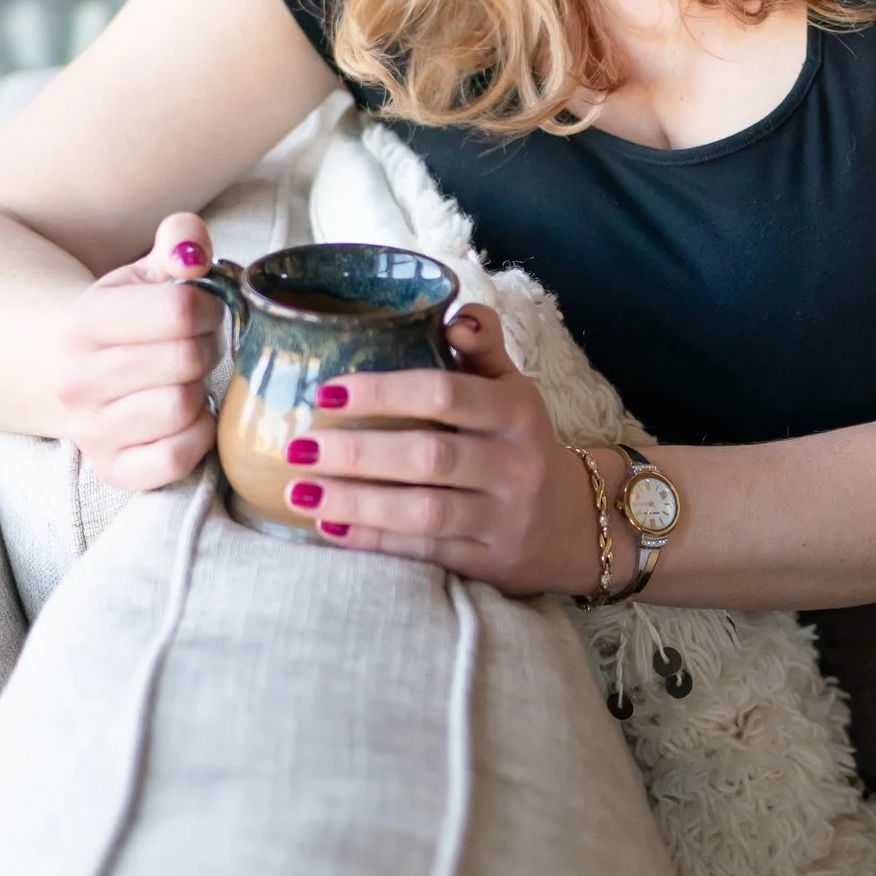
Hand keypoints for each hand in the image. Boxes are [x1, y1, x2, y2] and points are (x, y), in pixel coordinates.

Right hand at [52, 211, 223, 490]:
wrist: (73, 373)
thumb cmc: (127, 319)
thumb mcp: (146, 271)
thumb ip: (179, 241)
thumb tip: (194, 255)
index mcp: (83, 321)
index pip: (179, 310)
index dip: (208, 307)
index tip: (201, 311)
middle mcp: (75, 380)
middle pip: (186, 360)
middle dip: (206, 349)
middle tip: (195, 347)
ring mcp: (90, 430)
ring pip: (183, 409)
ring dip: (200, 392)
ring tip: (184, 380)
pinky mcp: (113, 471)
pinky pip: (178, 458)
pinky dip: (196, 437)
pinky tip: (186, 418)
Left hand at [281, 302, 607, 595]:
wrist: (576, 525)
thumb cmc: (523, 444)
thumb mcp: (514, 389)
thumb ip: (482, 346)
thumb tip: (453, 313)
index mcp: (516, 413)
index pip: (446, 394)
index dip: (385, 392)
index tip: (328, 391)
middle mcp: (514, 465)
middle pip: (428, 458)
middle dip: (357, 453)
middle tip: (300, 446)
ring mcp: (502, 518)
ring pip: (422, 512)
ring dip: (356, 501)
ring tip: (300, 490)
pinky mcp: (487, 562)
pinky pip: (424, 551)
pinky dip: (373, 540)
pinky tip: (329, 526)